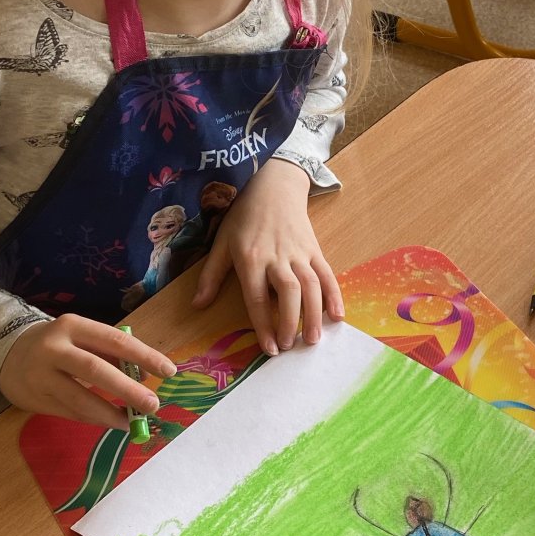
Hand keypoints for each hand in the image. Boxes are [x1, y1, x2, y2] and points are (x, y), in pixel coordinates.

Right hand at [0, 313, 175, 428]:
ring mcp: (41, 375)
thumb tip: (146, 376)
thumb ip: (112, 354)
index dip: (144, 356)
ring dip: (110, 413)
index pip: (115, 341)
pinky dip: (94, 419)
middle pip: (96, 370)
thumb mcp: (83, 339)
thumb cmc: (59, 345)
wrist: (8, 356)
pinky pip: (71, 412)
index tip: (168, 371)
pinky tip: (110, 422)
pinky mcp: (34, 398)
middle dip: (128, 390)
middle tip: (153, 404)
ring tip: (132, 422)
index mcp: (73, 326)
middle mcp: (54, 348)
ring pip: (80, 398)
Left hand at [192, 159, 344, 355]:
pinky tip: (337, 315)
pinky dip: (334, 294)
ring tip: (313, 339)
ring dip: (314, 314)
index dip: (264, 325)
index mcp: (251, 258)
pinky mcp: (314, 249)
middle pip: (288, 293)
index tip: (269, 349)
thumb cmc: (244, 216)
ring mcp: (299, 253)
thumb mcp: (221, 242)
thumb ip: (211, 275)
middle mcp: (277, 257)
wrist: (274, 186)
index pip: (258, 297)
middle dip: (291, 322)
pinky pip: (326, 274)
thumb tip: (197, 305)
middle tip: (290, 347)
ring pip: (311, 285)